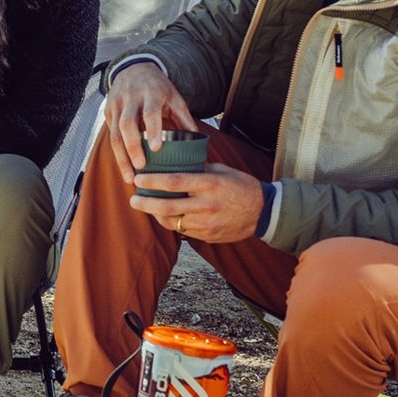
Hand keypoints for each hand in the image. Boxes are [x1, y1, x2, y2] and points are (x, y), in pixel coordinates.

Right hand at [105, 62, 197, 182]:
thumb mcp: (174, 97)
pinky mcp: (108, 112)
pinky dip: (117, 153)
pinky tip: (125, 167)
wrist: (134, 68)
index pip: (150, 112)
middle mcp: (131, 98)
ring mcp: (116, 105)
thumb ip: (185, 118)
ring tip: (129, 177)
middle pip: (127, 124)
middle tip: (141, 168)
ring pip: (114, 133)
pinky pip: (110, 135)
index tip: (155, 149)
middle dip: (133, 147)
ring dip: (121, 157)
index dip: (152, 130)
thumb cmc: (158, 88)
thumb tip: (199, 142)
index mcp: (151, 93)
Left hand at [130, 163, 263, 242]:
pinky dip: (170, 222)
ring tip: (144, 206)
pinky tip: (163, 215)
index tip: (139, 178)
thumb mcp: (222, 171)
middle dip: (146, 203)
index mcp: (209, 184)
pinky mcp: (208, 236)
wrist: (264, 213)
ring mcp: (207, 223)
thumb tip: (176, 160)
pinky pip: (182, 230)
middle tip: (133, 199)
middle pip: (168, 206)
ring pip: (172, 221)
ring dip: (155, 214)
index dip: (153, 181)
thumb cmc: (242, 187)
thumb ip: (199, 168)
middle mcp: (206, 205)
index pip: (175, 182)